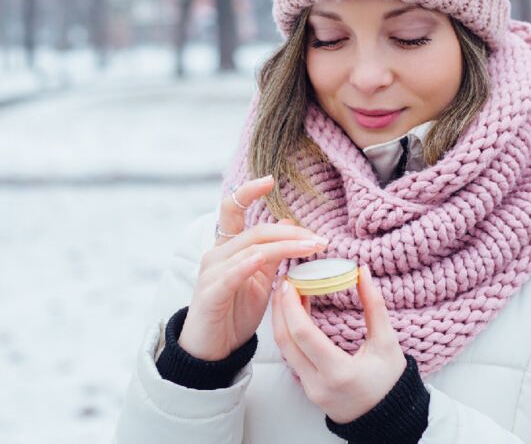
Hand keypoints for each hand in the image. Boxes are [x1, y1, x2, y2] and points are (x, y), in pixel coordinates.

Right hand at [178, 175, 328, 360]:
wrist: (212, 350)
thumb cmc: (233, 314)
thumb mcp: (258, 280)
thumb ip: (271, 253)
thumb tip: (288, 222)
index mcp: (227, 249)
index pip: (232, 210)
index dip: (247, 192)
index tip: (269, 180)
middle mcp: (216, 255)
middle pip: (255, 232)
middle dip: (290, 233)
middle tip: (319, 239)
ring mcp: (211, 273)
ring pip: (250, 249)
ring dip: (284, 247)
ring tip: (311, 248)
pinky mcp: (211, 293)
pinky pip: (232, 274)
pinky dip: (249, 264)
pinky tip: (264, 259)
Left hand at [271, 264, 406, 423]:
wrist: (388, 418)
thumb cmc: (391, 381)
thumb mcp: (387, 342)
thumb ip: (374, 305)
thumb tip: (362, 271)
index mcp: (339, 372)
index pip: (304, 335)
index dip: (292, 306)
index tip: (291, 282)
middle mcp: (318, 384)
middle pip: (286, 341)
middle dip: (280, 308)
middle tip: (285, 282)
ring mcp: (310, 389)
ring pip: (284, 350)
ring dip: (282, 320)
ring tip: (288, 294)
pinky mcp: (307, 389)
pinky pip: (291, 357)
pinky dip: (290, 333)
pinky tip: (296, 315)